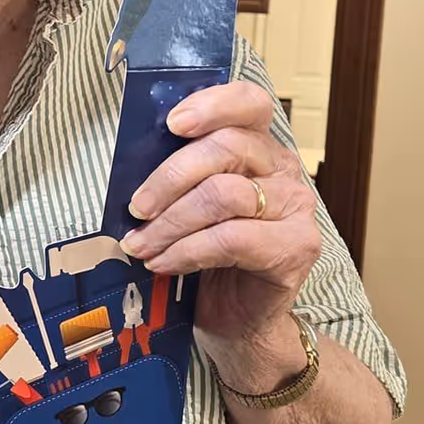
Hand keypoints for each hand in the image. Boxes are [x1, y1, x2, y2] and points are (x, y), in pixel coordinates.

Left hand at [118, 81, 320, 348]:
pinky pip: (231, 238)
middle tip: (136, 209)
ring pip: (223, 194)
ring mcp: (296, 209)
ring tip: (140, 245)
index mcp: (259, 149)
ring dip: (170, 223)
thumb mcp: (186, 205)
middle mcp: (284, 172)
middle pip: (227, 148)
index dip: (211, 104)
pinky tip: (163, 264)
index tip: (171, 123)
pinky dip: (187, 250)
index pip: (249, 104)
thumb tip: (127, 161)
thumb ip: (177, 176)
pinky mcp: (296, 248)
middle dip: (169, 178)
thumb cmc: (205, 256)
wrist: (236, 319)